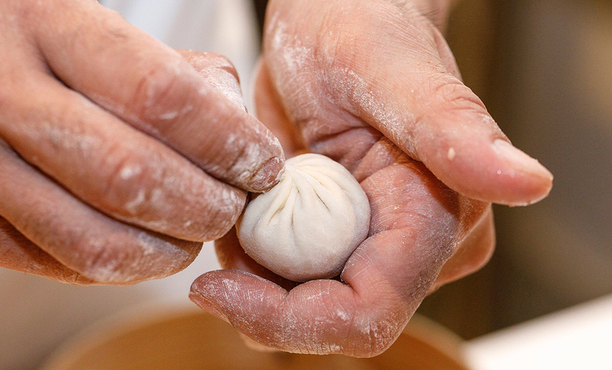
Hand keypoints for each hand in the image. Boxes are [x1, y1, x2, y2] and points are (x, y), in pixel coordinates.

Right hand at [0, 0, 282, 284]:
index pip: (163, 97)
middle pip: (135, 180)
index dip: (229, 142)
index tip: (263, 165)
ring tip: (194, 230)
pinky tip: (143, 243)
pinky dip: (121, 265)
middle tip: (236, 205)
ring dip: (170, 249)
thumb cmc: (7, 31)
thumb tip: (233, 129)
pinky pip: (60, 264)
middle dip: (208, 206)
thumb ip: (160, 65)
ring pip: (98, 241)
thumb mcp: (76, 13)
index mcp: (35, 21)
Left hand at [189, 0, 551, 356]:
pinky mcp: (346, 240)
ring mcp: (378, 247)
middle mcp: (417, 246)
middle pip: (330, 319)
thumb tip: (528, 183)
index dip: (291, 319)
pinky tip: (247, 209)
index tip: (220, 290)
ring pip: (304, 303)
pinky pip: (291, 276)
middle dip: (261, 297)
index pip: (368, 312)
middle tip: (219, 234)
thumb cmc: (363, 25)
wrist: (339, 17)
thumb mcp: (389, 67)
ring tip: (237, 206)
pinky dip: (255, 256)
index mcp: (438, 216)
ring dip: (254, 273)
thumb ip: (452, 129)